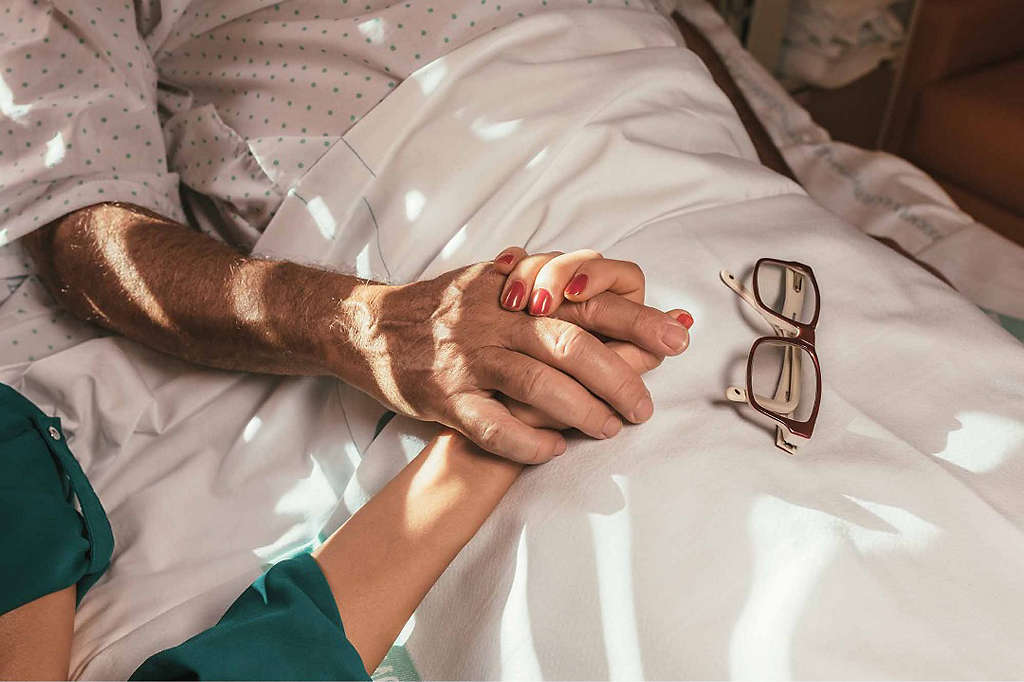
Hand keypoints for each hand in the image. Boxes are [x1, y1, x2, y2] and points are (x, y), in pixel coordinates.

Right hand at [324, 261, 690, 463]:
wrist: (370, 328)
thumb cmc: (442, 307)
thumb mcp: (491, 279)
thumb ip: (542, 280)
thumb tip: (601, 282)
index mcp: (516, 290)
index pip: (586, 301)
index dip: (636, 320)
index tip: (677, 338)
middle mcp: (496, 319)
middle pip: (572, 345)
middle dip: (619, 378)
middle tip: (644, 408)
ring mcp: (469, 357)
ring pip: (539, 385)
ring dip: (583, 412)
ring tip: (610, 429)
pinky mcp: (445, 396)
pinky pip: (494, 425)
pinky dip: (528, 441)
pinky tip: (552, 449)